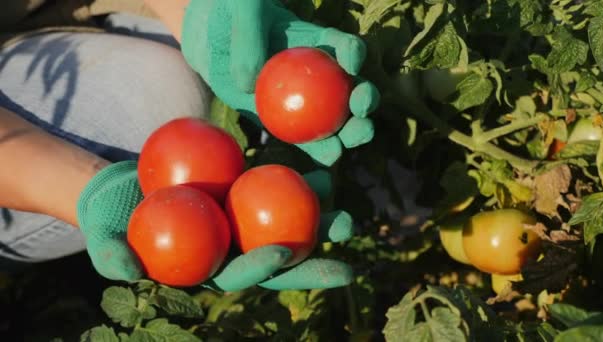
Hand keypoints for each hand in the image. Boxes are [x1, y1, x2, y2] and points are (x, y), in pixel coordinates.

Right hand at [77, 162, 354, 289]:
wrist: (121, 191)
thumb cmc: (110, 220)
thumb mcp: (102, 236)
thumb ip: (112, 254)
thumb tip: (130, 266)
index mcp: (209, 268)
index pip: (241, 273)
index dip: (263, 267)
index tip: (284, 250)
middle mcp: (232, 248)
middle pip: (277, 251)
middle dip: (314, 247)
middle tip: (345, 228)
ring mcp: (238, 220)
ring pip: (282, 217)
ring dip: (315, 207)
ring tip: (339, 188)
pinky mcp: (238, 190)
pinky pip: (269, 182)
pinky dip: (290, 172)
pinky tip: (315, 156)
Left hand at [181, 0, 379, 165]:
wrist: (210, 38)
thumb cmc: (230, 13)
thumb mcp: (241, 10)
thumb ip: (248, 38)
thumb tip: (249, 82)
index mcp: (320, 42)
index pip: (346, 47)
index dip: (354, 54)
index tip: (349, 61)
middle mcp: (322, 74)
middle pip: (353, 89)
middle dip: (365, 100)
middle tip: (360, 108)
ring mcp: (307, 102)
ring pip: (338, 121)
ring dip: (350, 133)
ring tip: (348, 140)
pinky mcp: (289, 124)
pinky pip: (309, 141)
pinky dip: (321, 150)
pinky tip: (328, 159)